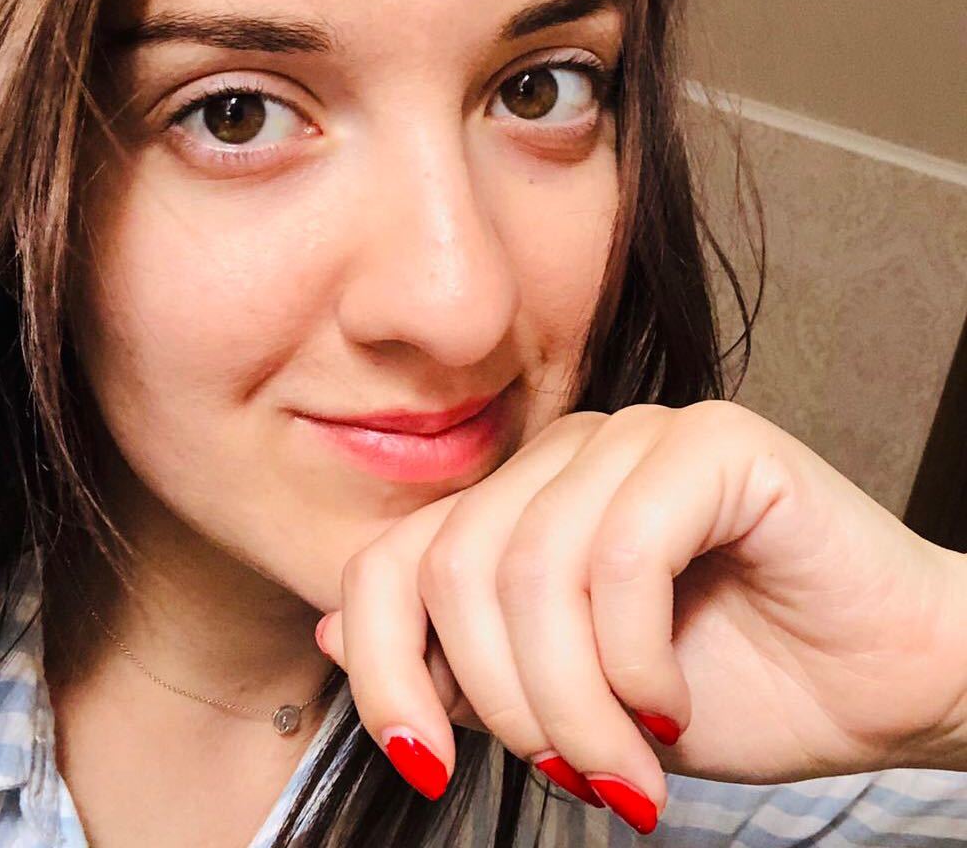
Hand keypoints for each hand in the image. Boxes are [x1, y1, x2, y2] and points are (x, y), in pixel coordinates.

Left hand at [314, 401, 966, 833]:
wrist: (877, 680)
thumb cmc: (725, 683)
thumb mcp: (565, 698)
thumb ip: (458, 662)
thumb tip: (334, 633)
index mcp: (518, 500)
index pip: (392, 559)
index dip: (385, 667)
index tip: (427, 764)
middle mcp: (566, 453)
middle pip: (455, 567)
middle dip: (505, 704)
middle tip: (572, 776)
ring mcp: (636, 437)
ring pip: (533, 569)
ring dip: (574, 703)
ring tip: (627, 759)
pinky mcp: (713, 443)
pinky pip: (622, 554)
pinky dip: (635, 660)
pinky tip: (672, 699)